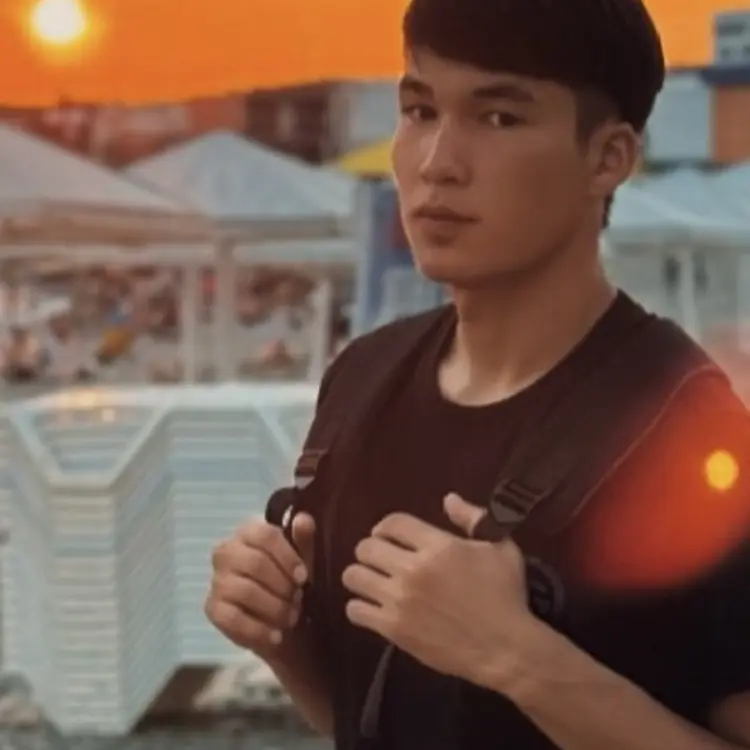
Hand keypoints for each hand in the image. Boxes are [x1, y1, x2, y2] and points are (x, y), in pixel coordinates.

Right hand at [206, 513, 314, 659]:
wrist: (284, 623)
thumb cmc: (292, 582)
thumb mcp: (304, 561)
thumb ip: (304, 540)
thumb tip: (303, 519)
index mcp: (249, 532)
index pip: (264, 535)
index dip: (287, 556)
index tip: (303, 578)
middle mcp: (227, 551)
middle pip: (255, 563)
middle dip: (282, 585)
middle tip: (298, 599)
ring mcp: (216, 580)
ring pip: (245, 591)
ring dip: (274, 607)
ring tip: (291, 617)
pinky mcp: (212, 608)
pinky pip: (232, 619)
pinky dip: (258, 630)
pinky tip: (276, 636)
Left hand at [342, 494, 533, 689]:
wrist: (506, 649)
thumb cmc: (507, 595)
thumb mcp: (501, 547)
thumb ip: (473, 518)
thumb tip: (448, 498)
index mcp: (437, 546)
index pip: (392, 523)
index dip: (385, 526)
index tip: (387, 536)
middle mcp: (413, 569)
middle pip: (366, 547)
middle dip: (371, 549)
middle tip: (381, 560)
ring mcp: (400, 600)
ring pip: (354, 576)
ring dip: (361, 575)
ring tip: (372, 581)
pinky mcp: (393, 629)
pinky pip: (355, 610)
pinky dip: (359, 607)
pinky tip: (372, 608)